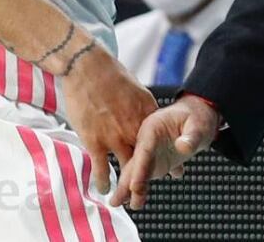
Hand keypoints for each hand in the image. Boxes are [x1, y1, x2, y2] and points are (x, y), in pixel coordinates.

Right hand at [59, 41, 157, 195]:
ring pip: (126, 170)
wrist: (88, 67)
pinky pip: (101, 169)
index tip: (175, 173)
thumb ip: (143, 109)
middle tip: (150, 192)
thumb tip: (149, 119)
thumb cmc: (111, 74)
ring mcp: (115, 137)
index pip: (160, 144)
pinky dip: (104, 182)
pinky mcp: (95, 141)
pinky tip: (105, 189)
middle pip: (146, 161)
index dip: (167, 160)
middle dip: (150, 179)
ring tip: (128, 197)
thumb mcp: (137, 90)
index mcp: (147, 115)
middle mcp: (134, 129)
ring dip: (128, 186)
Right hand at [110, 95, 219, 209]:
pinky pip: (144, 175)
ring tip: (118, 203)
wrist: (198, 117)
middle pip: (135, 162)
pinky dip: (139, 188)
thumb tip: (183, 147)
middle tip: (116, 200)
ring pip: (136, 171)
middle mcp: (147, 139)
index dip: (138, 168)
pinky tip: (134, 200)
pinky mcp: (154, 160)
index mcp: (153, 126)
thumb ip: (191, 137)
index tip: (134, 185)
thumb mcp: (198, 125)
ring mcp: (149, 151)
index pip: (144, 149)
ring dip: (129, 188)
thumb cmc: (197, 117)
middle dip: (126, 182)